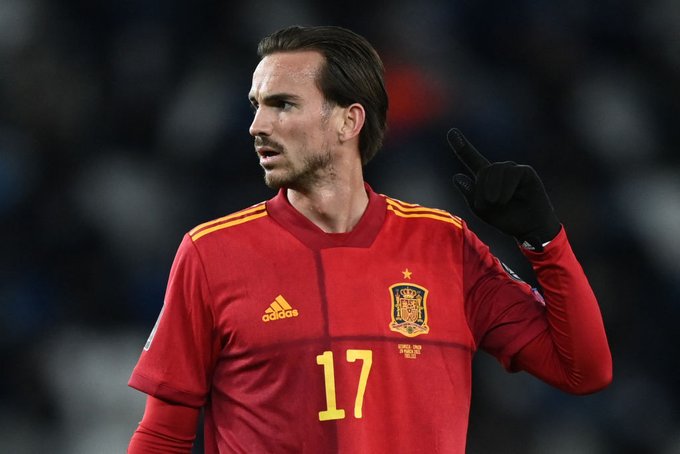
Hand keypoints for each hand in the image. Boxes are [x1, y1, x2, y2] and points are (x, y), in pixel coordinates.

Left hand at [447, 128, 560, 250]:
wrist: (529, 228)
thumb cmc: (506, 219)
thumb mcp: (482, 210)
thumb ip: (469, 194)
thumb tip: (457, 176)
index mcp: (486, 177)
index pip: (471, 158)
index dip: (461, 146)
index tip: (451, 132)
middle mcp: (499, 169)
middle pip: (483, 172)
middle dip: (482, 193)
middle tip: (489, 207)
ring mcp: (512, 169)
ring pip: (496, 171)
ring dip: (493, 193)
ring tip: (500, 204)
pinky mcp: (525, 171)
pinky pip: (511, 174)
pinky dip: (506, 190)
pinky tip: (510, 198)